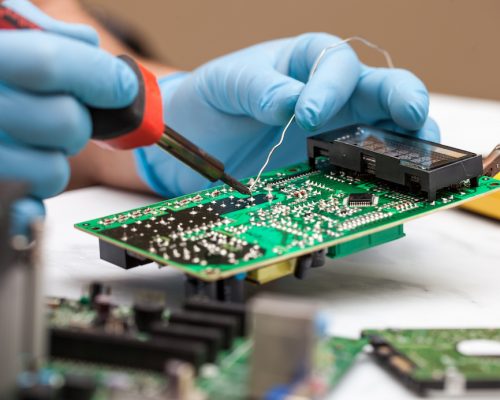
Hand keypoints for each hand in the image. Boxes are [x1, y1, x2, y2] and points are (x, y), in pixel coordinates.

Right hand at [0, 0, 137, 233]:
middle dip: (81, 119)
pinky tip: (32, 169)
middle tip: (66, 111)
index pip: (49, 64)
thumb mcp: (4, 25)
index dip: (99, 76)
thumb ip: (43, 32)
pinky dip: (38, 190)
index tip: (123, 86)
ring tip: (36, 137)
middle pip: (66, 122)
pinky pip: (29, 204)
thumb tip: (87, 45)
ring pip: (53, 169)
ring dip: (57, 155)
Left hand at [135, 33, 438, 196]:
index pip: (336, 63)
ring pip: (386, 132)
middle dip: (404, 103)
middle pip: (383, 91)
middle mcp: (332, 95)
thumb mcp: (226, 84)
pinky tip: (383, 193)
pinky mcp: (330, 167)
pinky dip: (377, 183)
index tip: (307, 115)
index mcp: (308, 61)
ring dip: (406, 146)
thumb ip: (257, 87)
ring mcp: (336, 133)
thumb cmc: (216, 100)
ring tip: (418, 162)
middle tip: (412, 120)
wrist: (199, 140)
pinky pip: (361, 172)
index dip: (330, 86)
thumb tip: (287, 103)